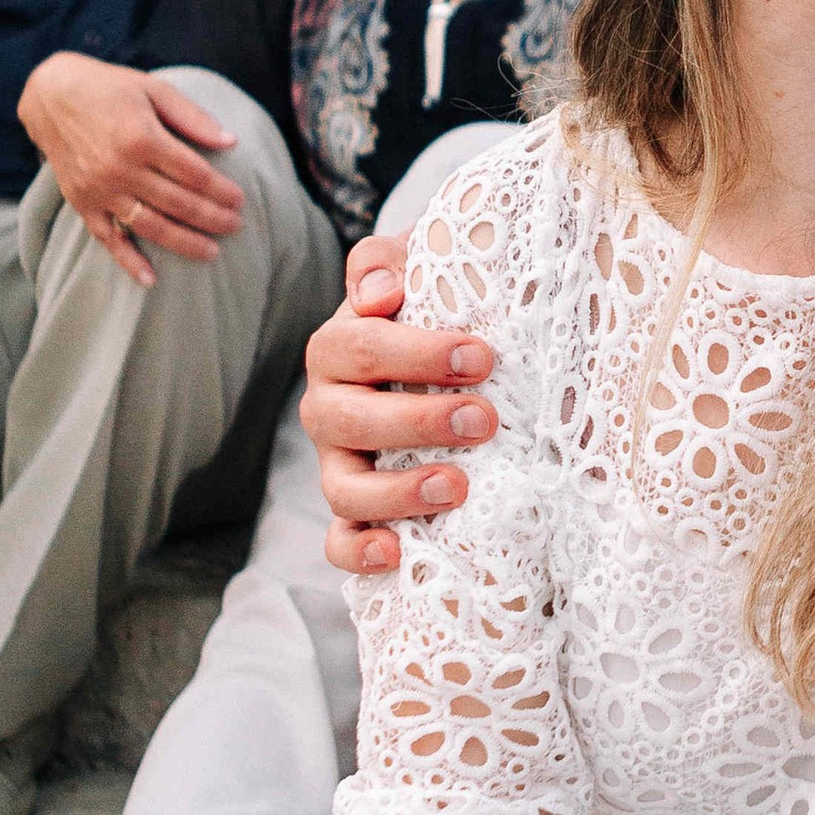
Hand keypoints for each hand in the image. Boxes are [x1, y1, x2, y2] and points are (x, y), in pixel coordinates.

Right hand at [20, 52, 243, 287]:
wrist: (50, 94)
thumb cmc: (108, 88)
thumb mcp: (154, 89)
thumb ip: (192, 117)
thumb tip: (230, 142)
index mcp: (141, 137)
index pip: (194, 174)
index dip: (221, 190)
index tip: (240, 199)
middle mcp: (120, 168)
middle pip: (178, 203)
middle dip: (211, 218)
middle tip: (235, 226)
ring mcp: (99, 189)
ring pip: (150, 225)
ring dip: (183, 243)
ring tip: (211, 252)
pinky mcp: (81, 202)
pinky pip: (107, 238)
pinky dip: (128, 261)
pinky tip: (150, 279)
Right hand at [300, 233, 497, 571]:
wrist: (452, 358)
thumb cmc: (437, 309)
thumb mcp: (421, 270)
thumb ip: (389, 261)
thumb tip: (378, 292)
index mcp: (340, 348)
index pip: (358, 347)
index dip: (416, 353)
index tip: (481, 357)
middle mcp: (329, 407)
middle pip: (348, 420)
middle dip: (417, 422)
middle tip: (484, 420)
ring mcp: (339, 464)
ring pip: (343, 488)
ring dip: (396, 492)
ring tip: (456, 487)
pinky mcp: (355, 512)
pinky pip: (339, 541)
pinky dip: (359, 550)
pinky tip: (396, 553)